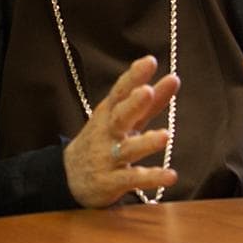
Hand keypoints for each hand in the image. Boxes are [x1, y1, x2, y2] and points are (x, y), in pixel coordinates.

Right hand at [63, 55, 179, 207]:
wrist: (68, 176)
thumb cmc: (102, 140)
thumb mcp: (121, 120)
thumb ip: (148, 102)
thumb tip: (173, 78)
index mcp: (108, 114)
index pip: (120, 92)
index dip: (133, 77)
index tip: (149, 61)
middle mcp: (107, 133)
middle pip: (119, 117)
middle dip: (132, 104)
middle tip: (147, 91)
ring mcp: (108, 157)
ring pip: (127, 149)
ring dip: (146, 142)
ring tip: (166, 135)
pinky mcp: (112, 181)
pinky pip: (132, 179)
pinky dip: (151, 178)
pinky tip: (171, 175)